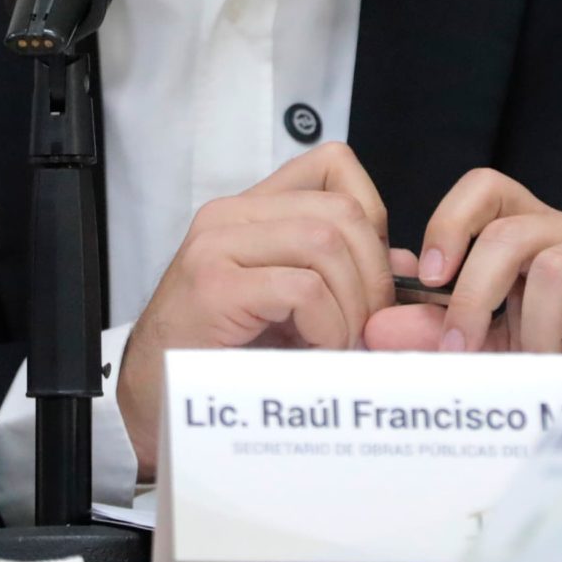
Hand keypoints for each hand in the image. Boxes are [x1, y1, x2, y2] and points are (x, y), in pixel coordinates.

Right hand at [116, 143, 393, 480]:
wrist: (155, 398)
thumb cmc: (224, 353)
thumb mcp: (292, 304)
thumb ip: (344, 275)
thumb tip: (406, 265)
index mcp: (254, 210)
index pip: (333, 164)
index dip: (374, 213)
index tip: (375, 272)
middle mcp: (232, 216)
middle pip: (342, 212)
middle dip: (374, 276)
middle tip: (368, 327)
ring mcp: (218, 246)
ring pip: (327, 244)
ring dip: (351, 307)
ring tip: (339, 345)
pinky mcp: (214, 287)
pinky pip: (304, 290)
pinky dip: (327, 329)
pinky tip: (315, 353)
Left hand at [360, 168, 561, 357]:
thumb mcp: (496, 347)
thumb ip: (439, 330)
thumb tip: (376, 324)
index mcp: (539, 231)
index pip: (486, 188)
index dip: (450, 224)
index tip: (429, 278)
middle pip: (511, 233)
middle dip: (474, 297)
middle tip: (463, 348)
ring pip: (558, 268)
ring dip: (536, 332)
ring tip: (542, 365)